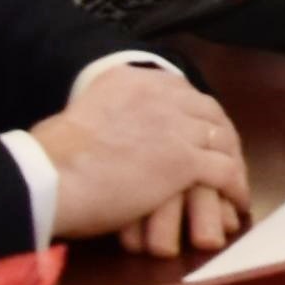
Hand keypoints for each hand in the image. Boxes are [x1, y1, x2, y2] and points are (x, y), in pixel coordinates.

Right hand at [34, 55, 248, 254]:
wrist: (48, 175)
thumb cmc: (50, 156)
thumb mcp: (83, 115)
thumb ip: (109, 116)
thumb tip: (109, 134)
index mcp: (134, 80)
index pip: (183, 94)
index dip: (196, 116)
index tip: (200, 133)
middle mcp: (161, 95)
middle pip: (208, 113)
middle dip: (221, 136)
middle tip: (227, 158)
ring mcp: (176, 127)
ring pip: (223, 141)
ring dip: (233, 162)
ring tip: (234, 183)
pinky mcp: (185, 161)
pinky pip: (226, 172)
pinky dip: (235, 188)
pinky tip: (236, 204)